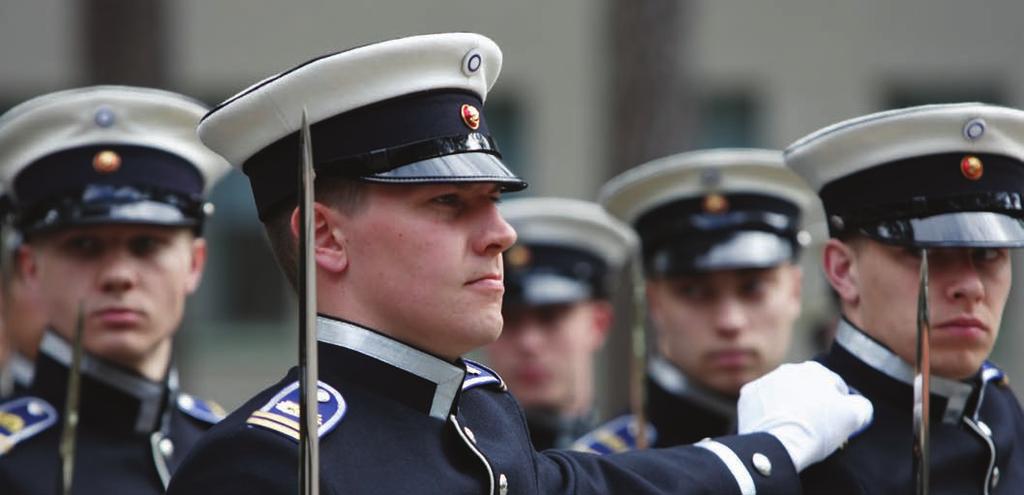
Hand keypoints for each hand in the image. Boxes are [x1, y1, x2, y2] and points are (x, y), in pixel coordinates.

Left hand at [737, 361, 872, 471]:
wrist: (777, 445)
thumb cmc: (817, 430)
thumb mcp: (854, 417)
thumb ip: (861, 404)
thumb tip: (857, 404)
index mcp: (816, 370)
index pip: (834, 386)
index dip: (838, 405)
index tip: (835, 422)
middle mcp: (789, 368)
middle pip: (806, 387)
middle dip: (811, 402)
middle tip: (813, 426)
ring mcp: (765, 380)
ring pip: (782, 392)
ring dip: (788, 404)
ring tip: (792, 427)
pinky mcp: (747, 394)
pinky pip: (761, 402)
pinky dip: (766, 411)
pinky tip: (773, 425)